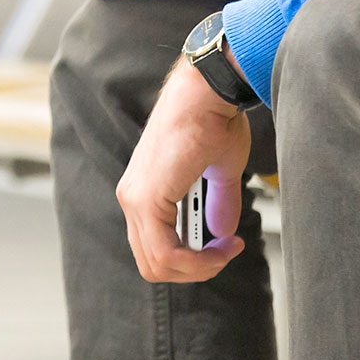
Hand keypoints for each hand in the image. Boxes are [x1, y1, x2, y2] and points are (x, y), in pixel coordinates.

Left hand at [116, 56, 252, 282]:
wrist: (208, 90)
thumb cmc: (213, 117)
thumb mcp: (219, 170)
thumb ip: (218, 202)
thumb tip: (223, 232)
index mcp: (144, 188)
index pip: (155, 245)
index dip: (191, 257)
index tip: (225, 245)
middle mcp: (132, 196)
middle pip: (154, 262)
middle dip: (195, 268)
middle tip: (226, 252)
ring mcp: (135, 198)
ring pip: (158, 264)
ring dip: (200, 267)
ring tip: (227, 249)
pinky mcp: (147, 198)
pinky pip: (166, 253)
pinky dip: (197, 261)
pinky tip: (221, 248)